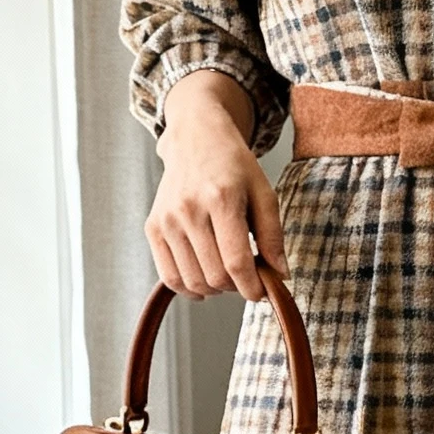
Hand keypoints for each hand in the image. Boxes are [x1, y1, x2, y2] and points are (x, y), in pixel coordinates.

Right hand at [145, 70, 288, 300]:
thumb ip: (273, 236)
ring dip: (215, 288)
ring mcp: (167, 220)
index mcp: (222, 198)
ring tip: (227, 274)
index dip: (252, 287)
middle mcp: (189, 209)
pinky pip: (169, 276)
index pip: (236, 262)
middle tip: (247, 276)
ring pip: (193, 280)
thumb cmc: (233, 166)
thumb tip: (280, 276)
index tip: (262, 293)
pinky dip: (188, 288)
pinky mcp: (153, 227)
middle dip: (236, 286)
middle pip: (215, 276)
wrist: (196, 139)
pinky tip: (204, 283)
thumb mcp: (264, 193)